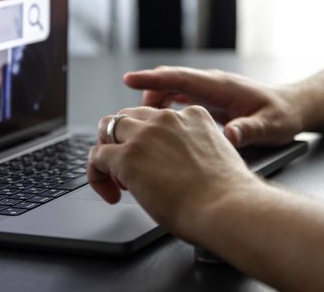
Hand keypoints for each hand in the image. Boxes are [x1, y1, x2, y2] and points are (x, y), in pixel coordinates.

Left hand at [87, 106, 262, 239]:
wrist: (226, 207)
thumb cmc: (226, 194)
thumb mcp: (213, 156)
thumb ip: (192, 150)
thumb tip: (175, 166)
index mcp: (192, 116)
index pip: (156, 117)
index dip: (147, 139)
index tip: (151, 160)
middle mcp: (167, 118)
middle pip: (128, 117)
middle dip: (123, 141)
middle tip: (128, 170)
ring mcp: (145, 135)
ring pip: (108, 129)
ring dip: (108, 152)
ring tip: (116, 180)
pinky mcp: (128, 156)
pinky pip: (97, 157)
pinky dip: (98, 175)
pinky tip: (111, 194)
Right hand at [123, 66, 305, 147]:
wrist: (293, 109)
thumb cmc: (283, 117)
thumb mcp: (271, 126)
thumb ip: (250, 130)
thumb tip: (231, 134)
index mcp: (222, 86)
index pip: (181, 78)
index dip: (154, 79)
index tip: (130, 79)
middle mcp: (211, 84)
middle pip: (170, 82)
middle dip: (146, 94)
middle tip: (128, 117)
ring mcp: (208, 91)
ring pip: (171, 91)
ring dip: (153, 104)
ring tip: (138, 127)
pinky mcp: (207, 101)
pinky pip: (178, 99)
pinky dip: (163, 109)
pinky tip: (156, 126)